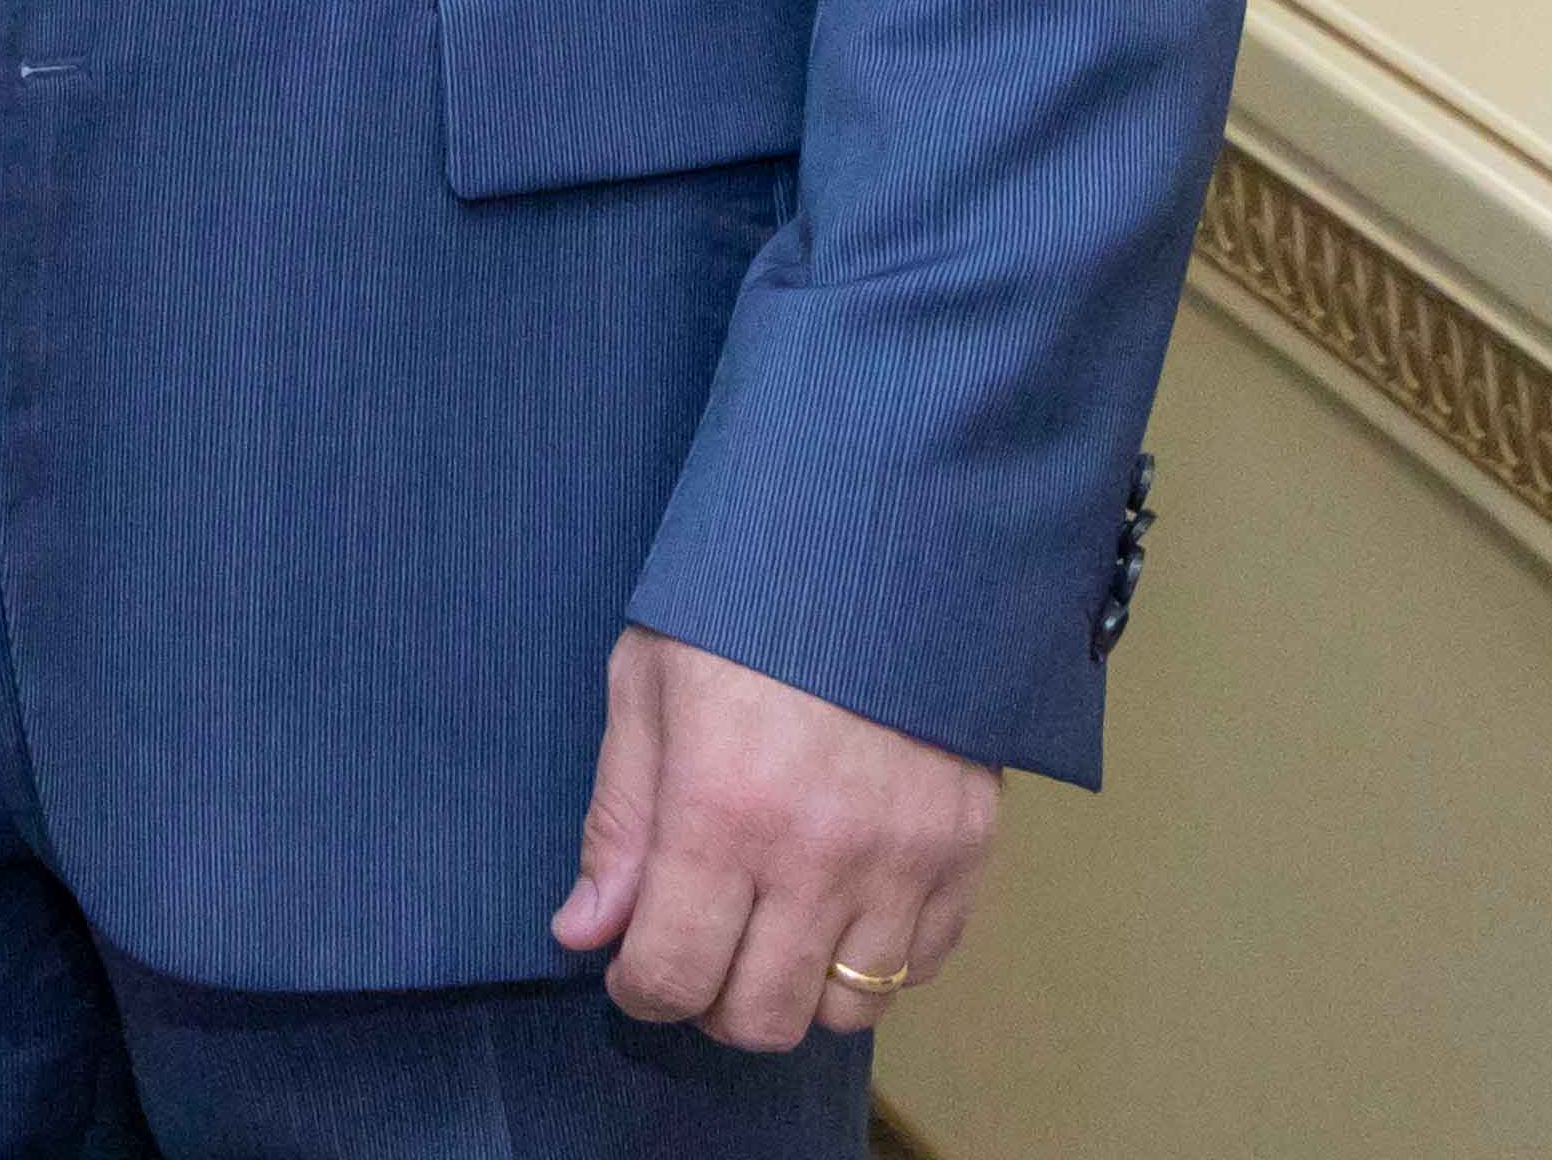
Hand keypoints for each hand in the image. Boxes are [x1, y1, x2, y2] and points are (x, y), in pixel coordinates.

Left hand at [553, 627, 992, 1051]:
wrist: (877, 535)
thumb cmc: (741, 605)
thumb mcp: (646, 685)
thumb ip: (617, 821)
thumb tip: (584, 932)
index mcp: (721, 809)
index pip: (673, 974)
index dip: (640, 988)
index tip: (633, 964)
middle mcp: (817, 854)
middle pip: (763, 1016)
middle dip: (713, 1001)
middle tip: (702, 946)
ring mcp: (904, 858)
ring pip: (848, 1008)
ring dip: (799, 987)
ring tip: (774, 927)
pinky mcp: (967, 847)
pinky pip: (921, 963)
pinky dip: (877, 957)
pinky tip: (843, 902)